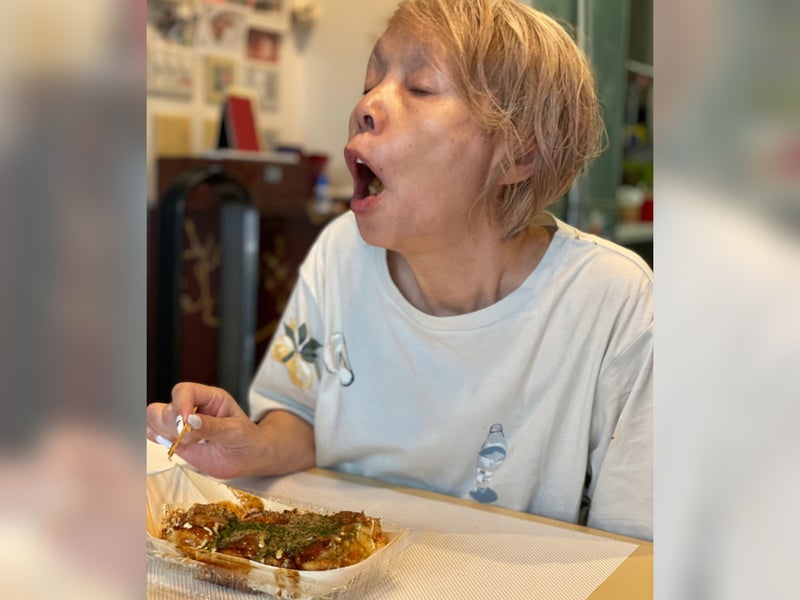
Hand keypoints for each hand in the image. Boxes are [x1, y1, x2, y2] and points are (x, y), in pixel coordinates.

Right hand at [146, 382, 314, 478]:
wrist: (249, 458)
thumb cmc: (248, 440)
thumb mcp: (236, 433)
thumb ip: (213, 427)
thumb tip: (190, 421)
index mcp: (210, 398)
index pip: (185, 391)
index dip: (180, 405)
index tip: (185, 423)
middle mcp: (193, 408)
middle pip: (166, 406)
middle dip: (173, 424)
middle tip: (189, 439)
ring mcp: (182, 424)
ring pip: (155, 419)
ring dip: (165, 433)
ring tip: (187, 443)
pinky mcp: (176, 440)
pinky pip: (154, 433)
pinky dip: (156, 439)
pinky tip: (173, 445)